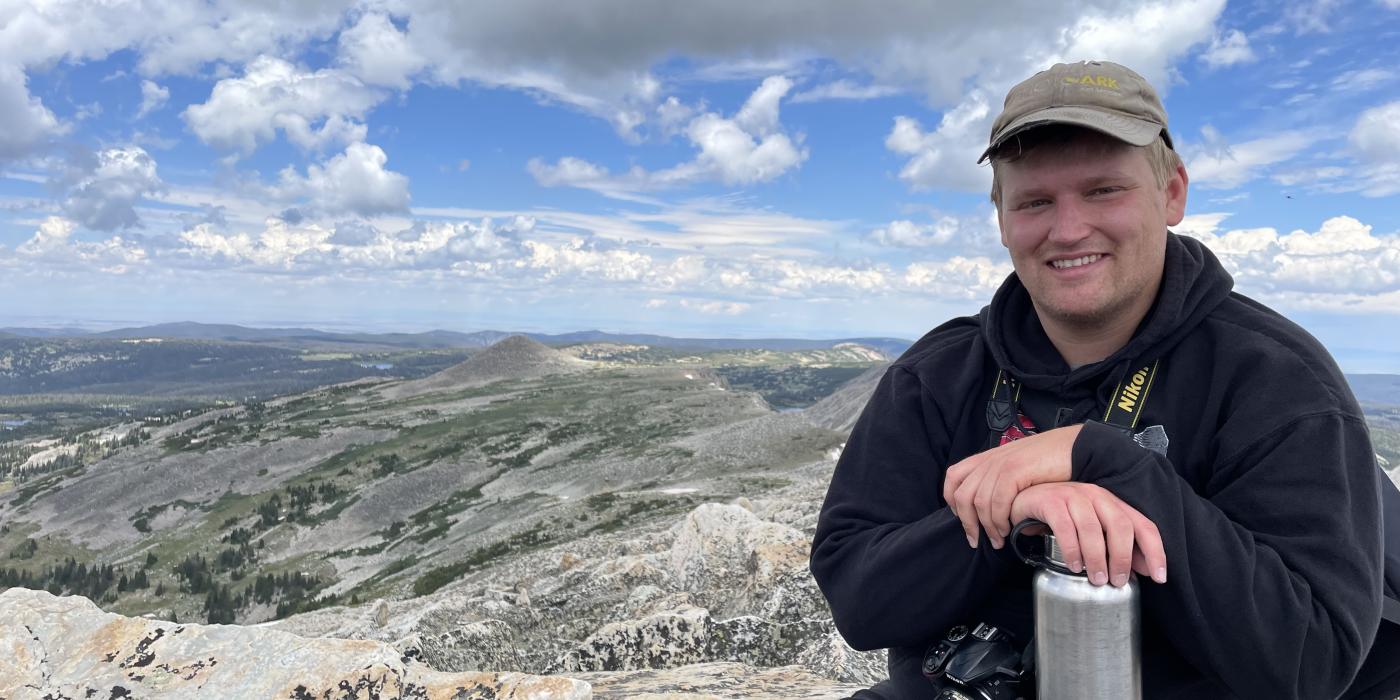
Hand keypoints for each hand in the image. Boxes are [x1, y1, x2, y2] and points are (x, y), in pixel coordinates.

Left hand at [944, 425, 1080, 548]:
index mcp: (986, 458)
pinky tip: (1008, 529)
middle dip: (967, 523)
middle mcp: (989, 460)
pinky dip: (999, 520)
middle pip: (962, 495)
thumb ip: (999, 482)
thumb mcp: (1016, 468)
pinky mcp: (1014, 471)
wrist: (1072, 447)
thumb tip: (988, 508)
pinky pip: (997, 501)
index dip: (953, 501)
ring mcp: (1000, 464)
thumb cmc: (1048, 462)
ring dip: (987, 527)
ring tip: (998, 540)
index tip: (964, 520)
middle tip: (976, 541)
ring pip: (979, 502)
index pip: (953, 477)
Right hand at [1010, 482, 1167, 586]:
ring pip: (1092, 527)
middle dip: (1122, 557)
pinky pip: (1065, 527)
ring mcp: (1072, 496)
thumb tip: (1145, 568)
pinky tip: (1074, 566)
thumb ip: (1117, 546)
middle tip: (1117, 581)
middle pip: (1120, 525)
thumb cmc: (1063, 518)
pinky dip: (1072, 549)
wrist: (1025, 500)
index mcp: (1112, 503)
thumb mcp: (1094, 530)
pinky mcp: (1050, 501)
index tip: (1159, 577)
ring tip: (1096, 578)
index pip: (1143, 525)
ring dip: (1097, 557)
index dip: (1155, 551)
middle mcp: (1096, 495)